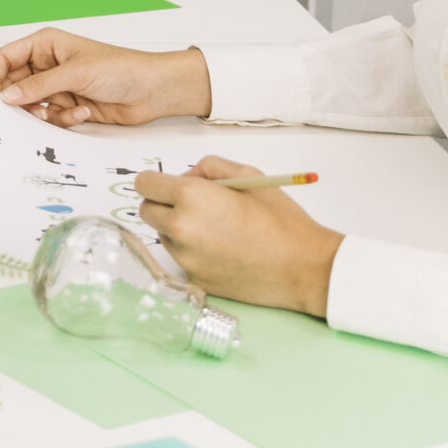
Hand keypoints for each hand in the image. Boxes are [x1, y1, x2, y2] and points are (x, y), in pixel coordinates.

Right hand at [0, 29, 211, 125]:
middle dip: (20, 101)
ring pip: (32, 106)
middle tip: (27, 112)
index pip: (5, 59)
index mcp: (44, 45)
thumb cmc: (121, 67)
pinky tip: (83, 112)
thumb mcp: (75, 73)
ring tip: (60, 111)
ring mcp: (58, 87)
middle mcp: (47, 65)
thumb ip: (39, 85)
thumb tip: (7, 95)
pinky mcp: (69, 106)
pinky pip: (52, 119)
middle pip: (15, 86)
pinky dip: (64, 120)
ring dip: (44, 113)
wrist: (152, 91)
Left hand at [132, 157, 341, 314]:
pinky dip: (194, 253)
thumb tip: (186, 177)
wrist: (304, 268)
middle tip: (193, 206)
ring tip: (215, 229)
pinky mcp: (196, 280)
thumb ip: (208, 167)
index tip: (169, 186)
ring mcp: (186, 259)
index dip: (156, 182)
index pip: (143, 184)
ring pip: (163, 236)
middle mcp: (181, 229)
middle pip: (147, 211)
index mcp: (190, 197)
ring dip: (177, 229)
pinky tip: (223, 250)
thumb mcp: (247, 174)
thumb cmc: (279, 218)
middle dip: (163, 204)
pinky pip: (182, 259)